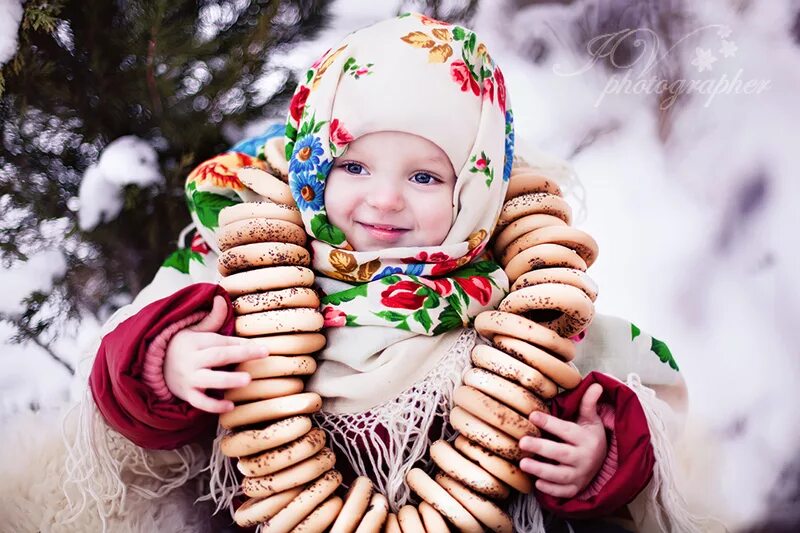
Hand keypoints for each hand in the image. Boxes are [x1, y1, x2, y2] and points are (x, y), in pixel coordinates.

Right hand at [164, 295, 267, 413]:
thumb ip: (212, 318)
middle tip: (263, 353)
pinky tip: (231, 406)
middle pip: (218, 355)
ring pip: (209, 379)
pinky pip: (200, 402)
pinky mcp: (187, 394)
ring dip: (229, 379)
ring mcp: (189, 378)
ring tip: (248, 380)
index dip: (241, 343)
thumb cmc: (183, 347)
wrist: (154, 368)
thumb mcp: (194, 330)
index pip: (221, 341)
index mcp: (195, 341)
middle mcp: (192, 359)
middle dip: (241, 354)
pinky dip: (214, 406)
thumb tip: (221, 298)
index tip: (261, 346)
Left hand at [519, 383, 606, 497]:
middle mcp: (584, 458)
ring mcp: (580, 475)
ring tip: (523, 463)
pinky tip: (536, 483)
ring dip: (541, 470)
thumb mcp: (591, 420)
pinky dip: (551, 489)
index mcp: (586, 438)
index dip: (550, 423)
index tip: (532, 415)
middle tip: (522, 442)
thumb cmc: (589, 436)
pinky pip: (563, 491)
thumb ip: (588, 404)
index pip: (566, 430)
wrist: (602, 463)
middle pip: (561, 453)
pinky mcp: (575, 488)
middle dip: (541, 448)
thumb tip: (595, 384)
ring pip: (560, 475)